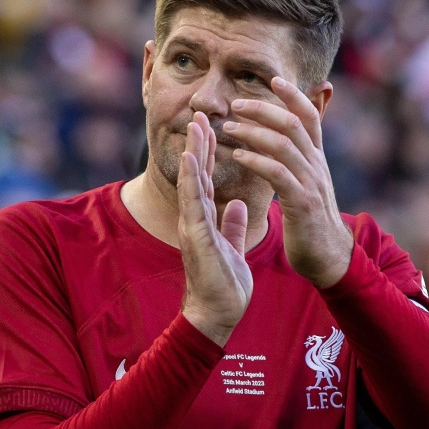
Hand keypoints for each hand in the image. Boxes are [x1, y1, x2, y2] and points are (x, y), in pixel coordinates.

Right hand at [178, 111, 252, 345]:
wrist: (218, 313)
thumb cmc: (223, 286)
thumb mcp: (233, 248)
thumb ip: (233, 225)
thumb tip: (238, 205)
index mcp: (205, 220)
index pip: (205, 180)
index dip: (206, 154)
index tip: (209, 128)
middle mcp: (195, 219)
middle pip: (196, 175)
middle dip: (197, 145)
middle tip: (198, 115)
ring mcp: (193, 226)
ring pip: (191, 183)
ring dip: (191, 154)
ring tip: (193, 127)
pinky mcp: (197, 236)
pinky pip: (193, 203)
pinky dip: (190, 179)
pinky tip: (190, 158)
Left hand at [223, 76, 352, 287]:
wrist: (328, 257)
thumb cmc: (309, 221)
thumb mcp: (306, 184)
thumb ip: (297, 161)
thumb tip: (284, 140)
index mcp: (316, 159)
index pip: (309, 117)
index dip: (293, 95)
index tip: (274, 78)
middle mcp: (317, 165)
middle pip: (293, 124)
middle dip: (265, 109)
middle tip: (236, 103)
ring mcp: (311, 183)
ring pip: (285, 145)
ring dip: (254, 132)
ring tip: (229, 128)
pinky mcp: (302, 203)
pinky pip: (279, 174)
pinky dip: (257, 161)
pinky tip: (237, 156)